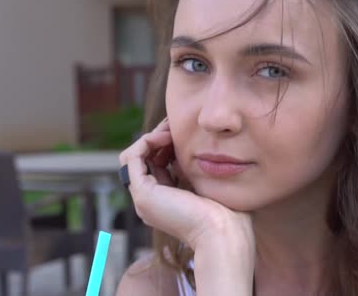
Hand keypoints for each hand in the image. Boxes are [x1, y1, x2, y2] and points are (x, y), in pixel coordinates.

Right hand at [119, 118, 253, 250]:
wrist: (223, 232)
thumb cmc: (225, 213)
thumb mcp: (205, 184)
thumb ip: (194, 170)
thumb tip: (191, 148)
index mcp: (163, 201)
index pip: (155, 164)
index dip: (166, 145)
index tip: (184, 133)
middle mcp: (149, 201)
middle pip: (144, 159)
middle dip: (158, 137)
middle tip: (174, 125)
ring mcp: (143, 199)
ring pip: (135, 156)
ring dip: (151, 137)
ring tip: (170, 130)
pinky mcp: (143, 193)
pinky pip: (131, 157)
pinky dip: (145, 142)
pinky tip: (164, 136)